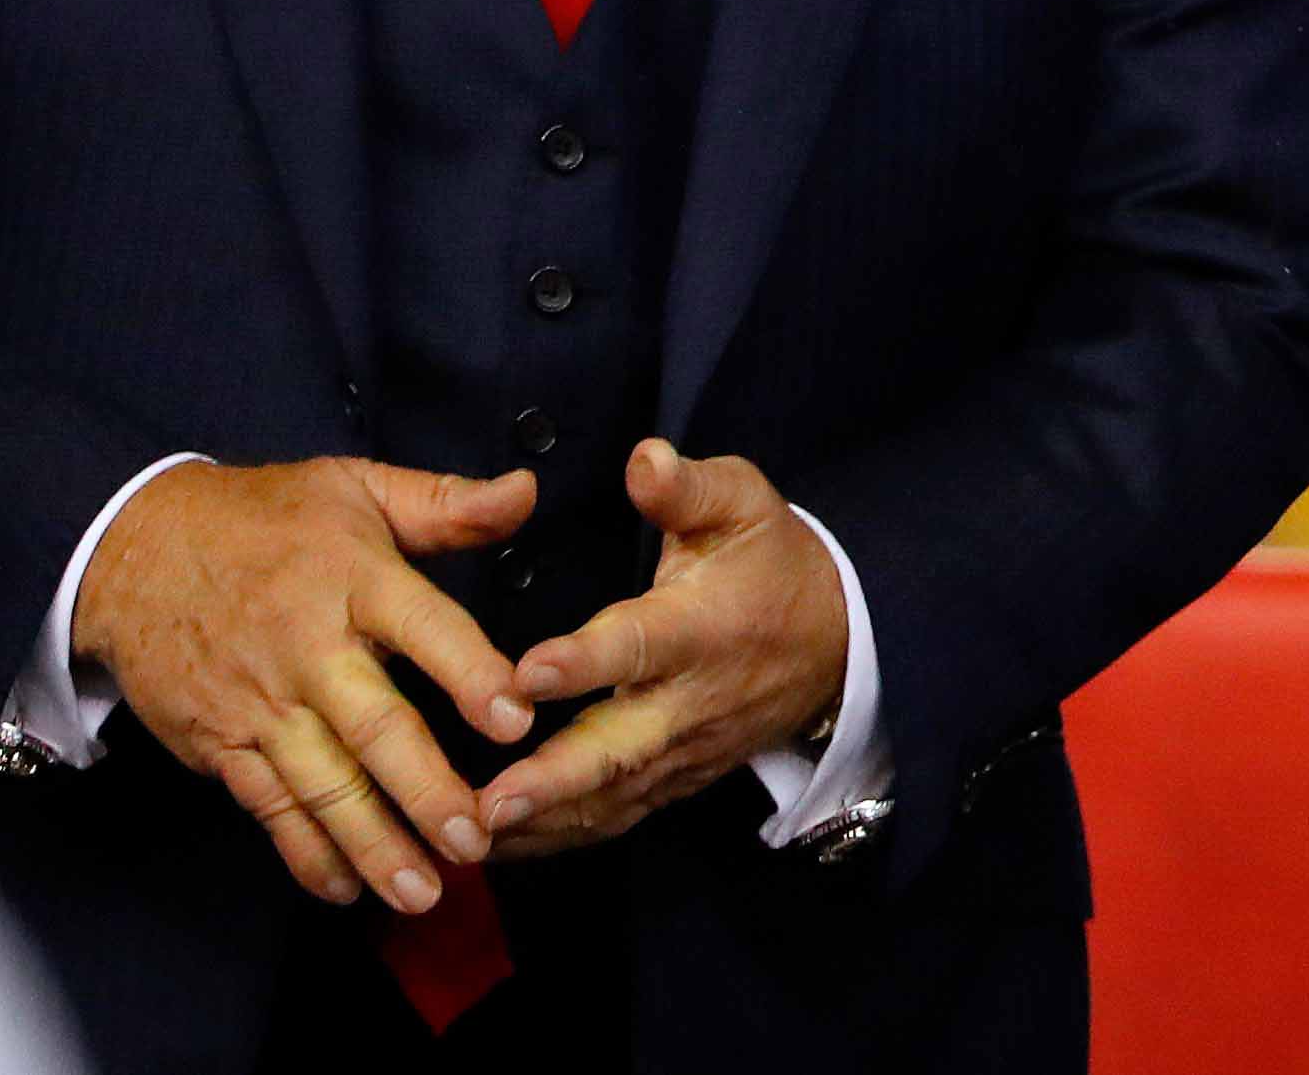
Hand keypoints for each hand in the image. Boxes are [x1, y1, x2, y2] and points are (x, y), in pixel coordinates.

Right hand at [73, 457, 537, 915]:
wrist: (134, 551)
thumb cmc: (264, 519)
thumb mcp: (354, 485)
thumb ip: (446, 502)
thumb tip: (526, 492)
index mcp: (355, 580)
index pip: (424, 629)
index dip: (470, 675)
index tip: (515, 721)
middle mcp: (309, 652)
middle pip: (374, 729)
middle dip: (426, 790)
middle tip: (475, 837)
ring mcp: (261, 706)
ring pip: (323, 786)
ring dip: (373, 843)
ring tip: (422, 890)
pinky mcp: (222, 745)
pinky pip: (269, 809)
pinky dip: (306, 853)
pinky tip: (346, 888)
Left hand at [473, 441, 846, 859]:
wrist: (839, 639)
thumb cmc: (772, 561)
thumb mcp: (745, 504)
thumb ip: (688, 487)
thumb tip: (640, 458)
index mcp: (700, 625)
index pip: (639, 645)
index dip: (585, 662)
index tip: (526, 673)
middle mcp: (690, 700)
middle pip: (618, 749)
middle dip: (550, 780)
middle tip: (485, 804)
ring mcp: (684, 751)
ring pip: (609, 797)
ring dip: (540, 823)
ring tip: (468, 839)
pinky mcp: (676, 781)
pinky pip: (613, 818)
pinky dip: (554, 839)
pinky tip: (495, 849)